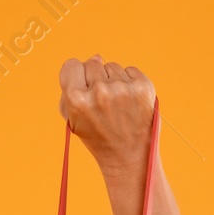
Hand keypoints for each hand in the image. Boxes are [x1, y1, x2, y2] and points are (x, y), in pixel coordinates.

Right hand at [58, 56, 156, 175]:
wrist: (128, 157)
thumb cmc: (97, 136)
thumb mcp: (72, 118)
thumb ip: (72, 87)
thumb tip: (95, 57)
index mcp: (77, 100)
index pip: (71, 65)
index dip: (76, 76)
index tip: (82, 89)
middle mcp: (100, 92)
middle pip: (92, 64)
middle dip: (96, 79)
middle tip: (102, 103)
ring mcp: (122, 89)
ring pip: (112, 66)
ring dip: (113, 81)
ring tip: (117, 105)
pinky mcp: (142, 87)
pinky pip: (130, 70)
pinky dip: (129, 82)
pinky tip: (129, 102)